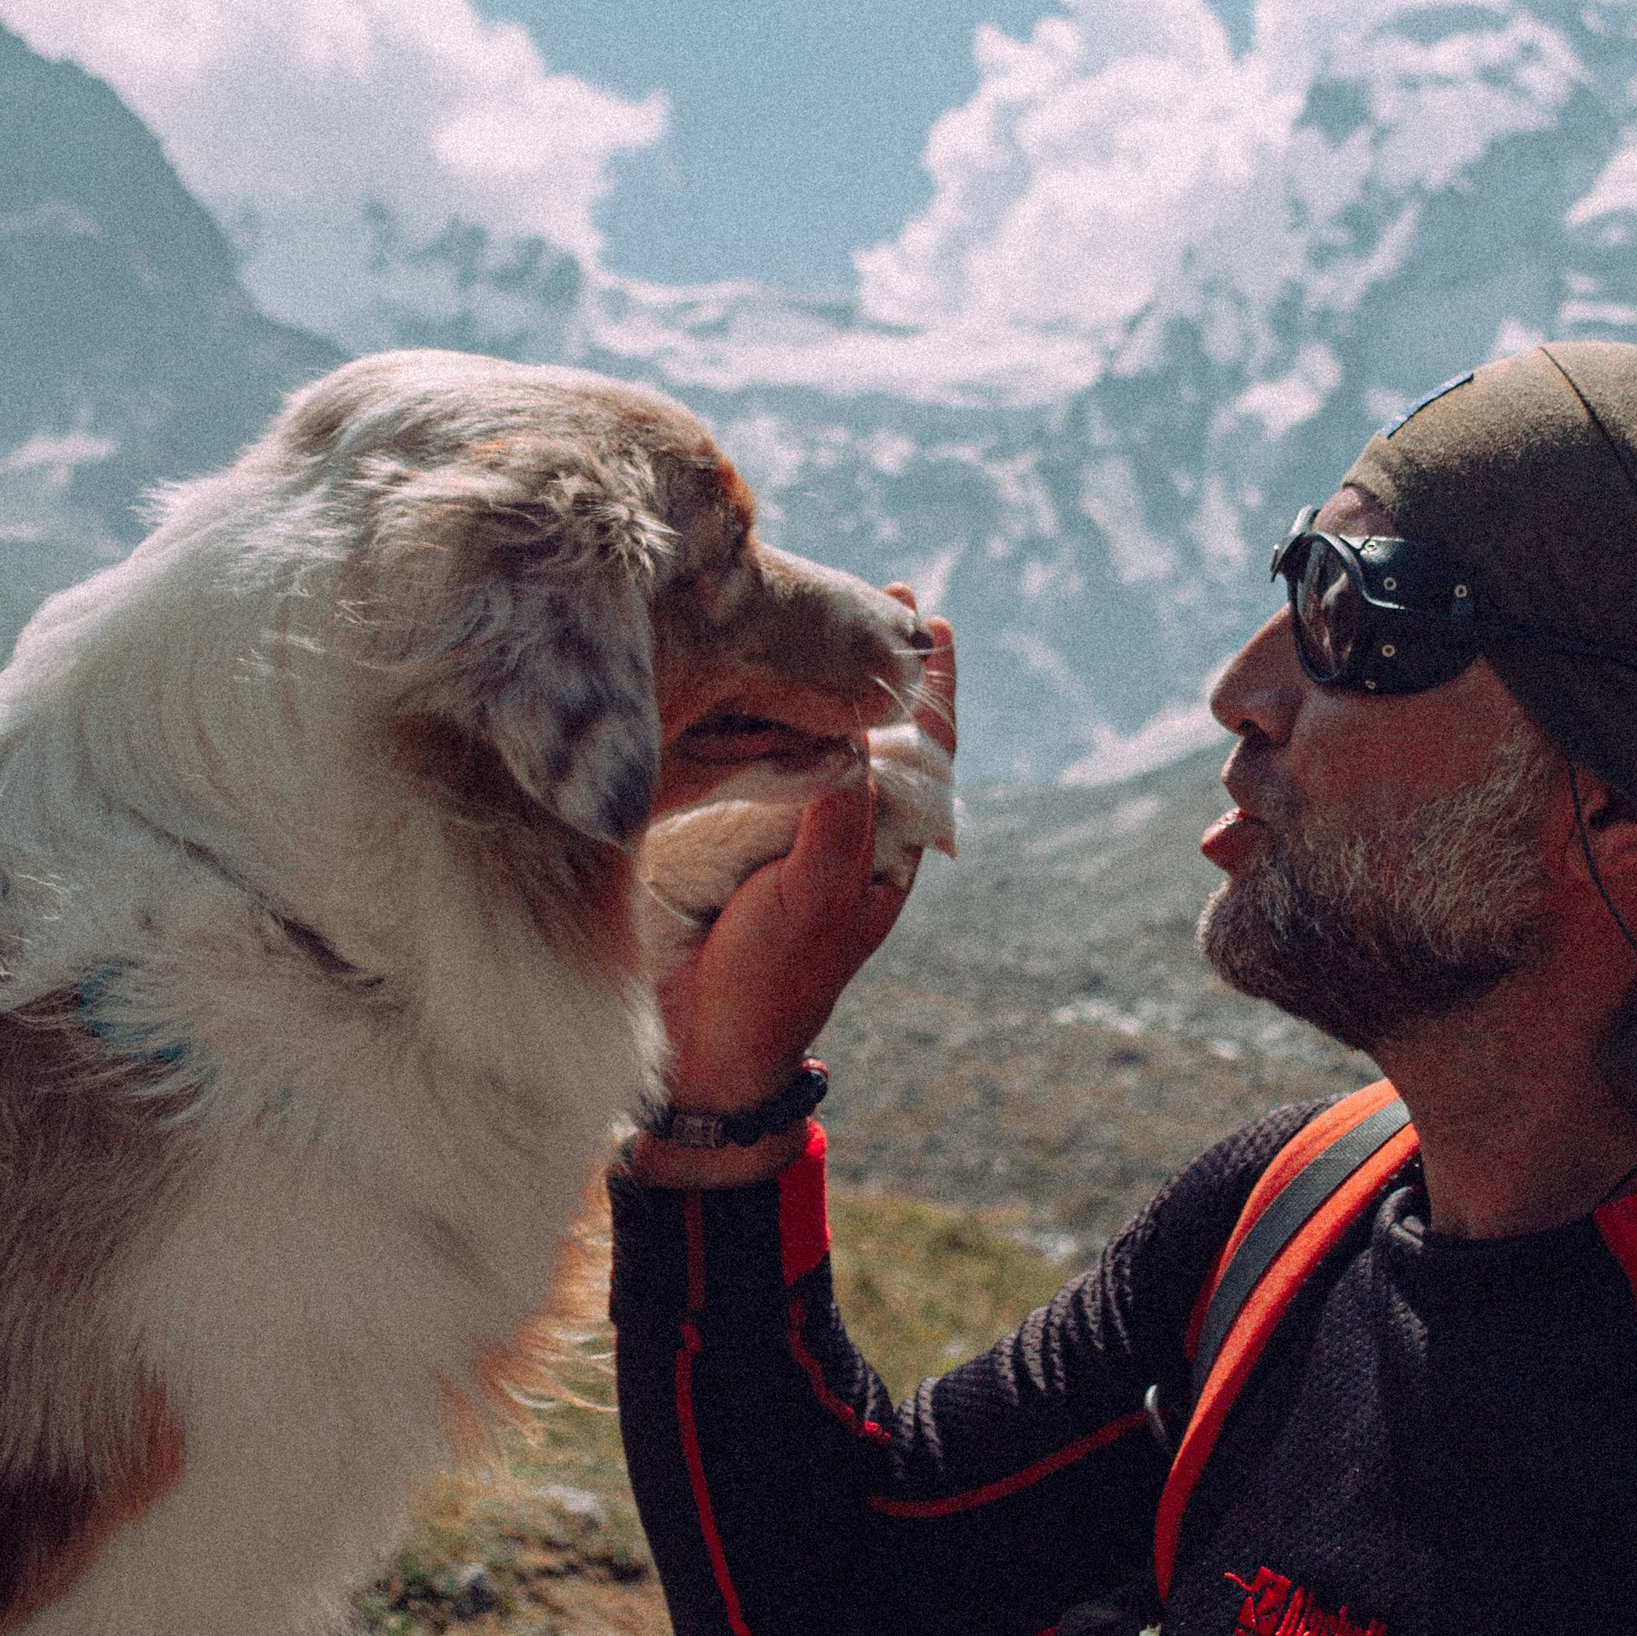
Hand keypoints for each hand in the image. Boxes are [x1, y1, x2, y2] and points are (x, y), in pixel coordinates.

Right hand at [632, 608, 954, 1183]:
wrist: (703, 1046)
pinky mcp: (734, 835)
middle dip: (872, 664)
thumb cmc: (773, 979)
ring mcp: (790, 831)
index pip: (923, 751)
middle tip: (876, 589)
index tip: (932, 619)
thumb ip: (840, 816)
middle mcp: (845, 830)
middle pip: (872, 730)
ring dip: (815, 679)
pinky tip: (747, 674)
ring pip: (815, 739)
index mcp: (886, 847)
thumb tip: (852, 735)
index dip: (930, 686)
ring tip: (815, 608)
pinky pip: (756, 761)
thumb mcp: (820, 895)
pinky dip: (759, 715)